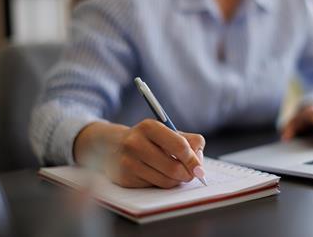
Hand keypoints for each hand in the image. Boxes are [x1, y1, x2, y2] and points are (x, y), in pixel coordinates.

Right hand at [74, 119, 204, 187]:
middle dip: (187, 174)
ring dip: (176, 180)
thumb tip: (200, 161)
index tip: (200, 168)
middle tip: (190, 174)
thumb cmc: (148, 140)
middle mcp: (136, 142)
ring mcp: (128, 161)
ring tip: (174, 173)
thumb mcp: (167, 132)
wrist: (113, 146)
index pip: (180, 146)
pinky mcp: (125, 178)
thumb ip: (189, 141)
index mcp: (149, 126)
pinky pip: (155, 186)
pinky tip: (156, 174)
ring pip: (166, 180)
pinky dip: (162, 183)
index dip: (194, 160)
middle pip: (174, 167)